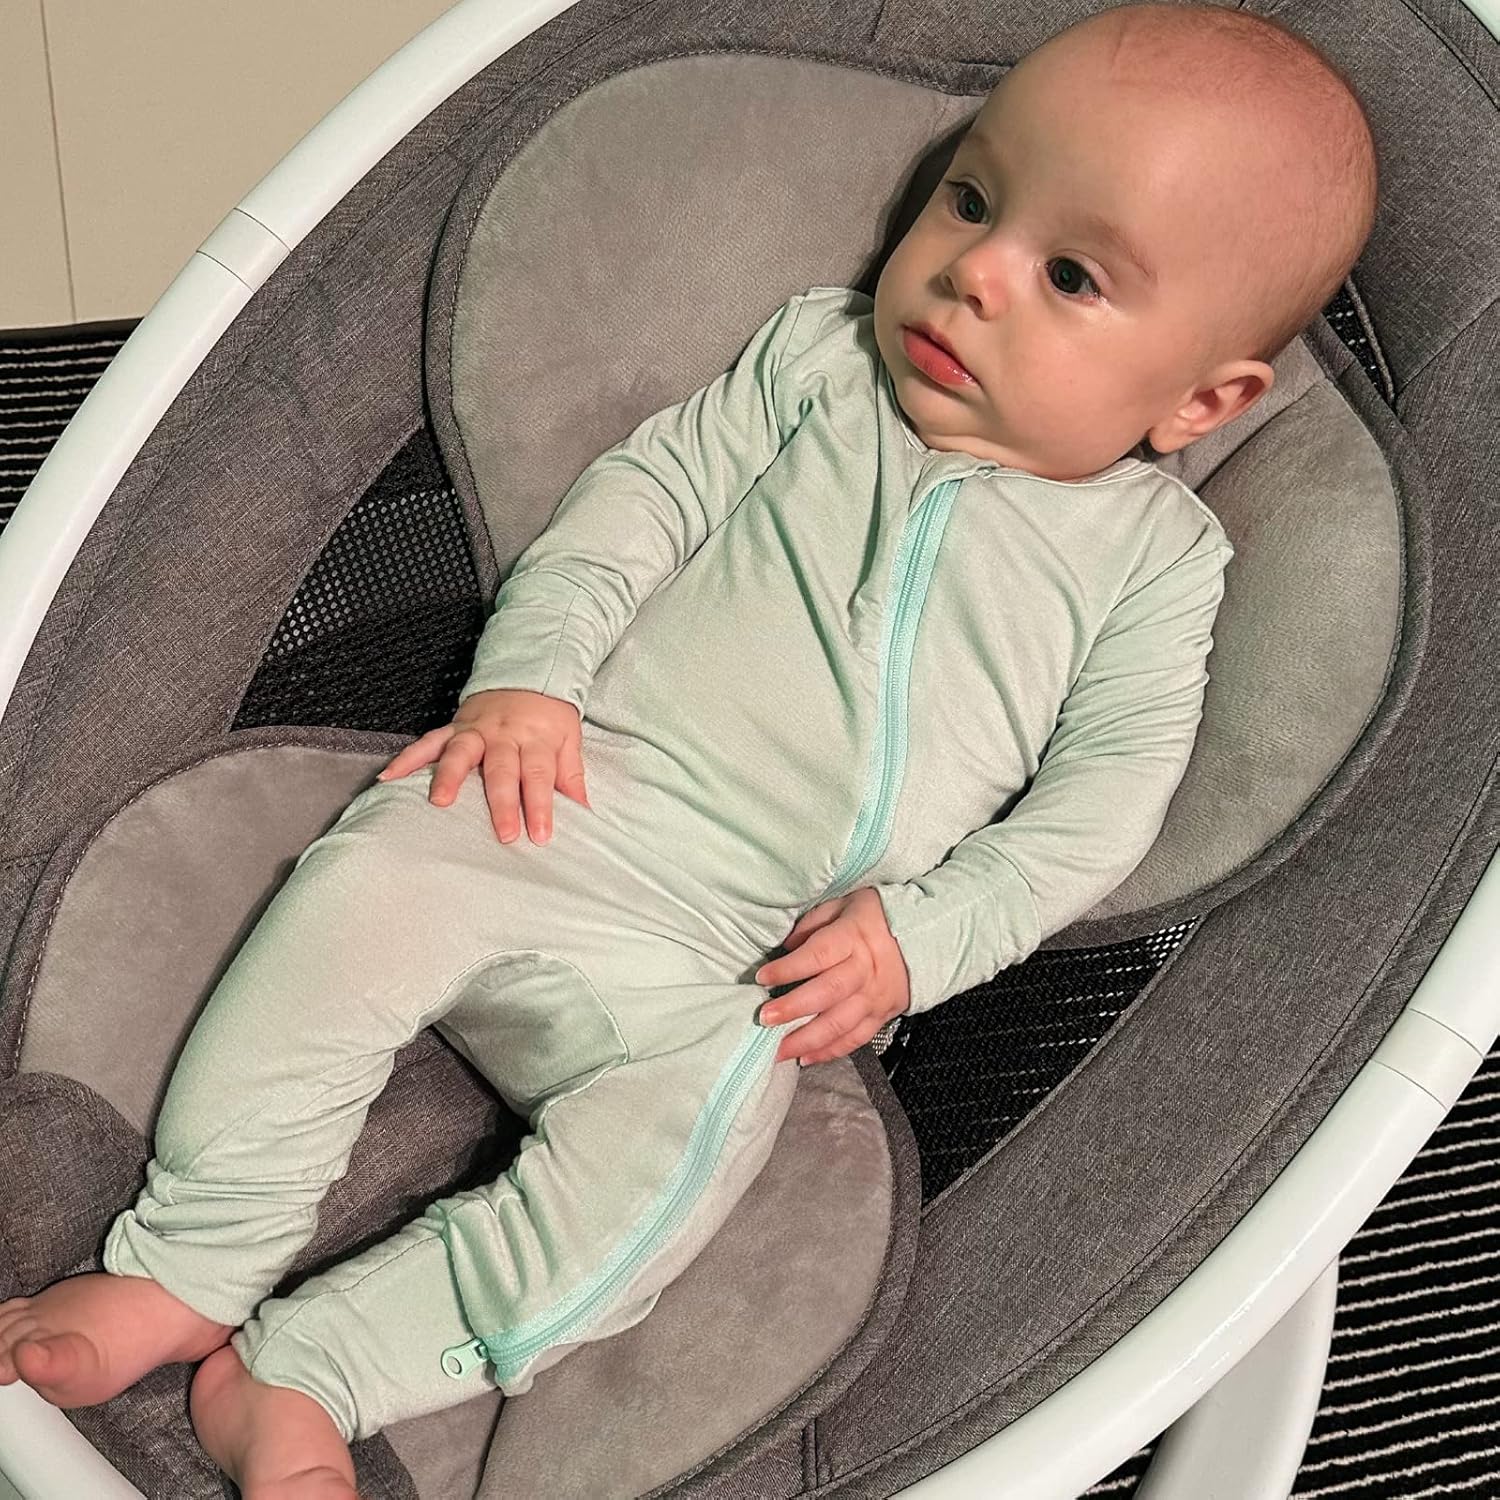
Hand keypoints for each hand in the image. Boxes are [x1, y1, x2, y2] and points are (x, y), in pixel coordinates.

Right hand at [375, 688, 589, 843]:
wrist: (528, 671)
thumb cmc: (550, 715)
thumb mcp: (570, 740)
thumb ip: (572, 777)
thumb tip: (585, 814)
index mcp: (536, 740)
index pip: (539, 775)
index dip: (540, 806)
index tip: (540, 835)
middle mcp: (504, 735)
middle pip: (502, 770)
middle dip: (501, 802)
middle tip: (503, 834)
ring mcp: (475, 730)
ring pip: (461, 753)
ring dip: (448, 777)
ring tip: (439, 803)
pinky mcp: (454, 728)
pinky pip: (428, 742)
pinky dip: (407, 758)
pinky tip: (389, 777)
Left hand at [755, 887, 910, 1066]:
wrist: (926, 937)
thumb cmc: (876, 917)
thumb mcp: (844, 905)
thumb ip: (813, 923)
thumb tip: (786, 947)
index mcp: (852, 938)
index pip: (817, 954)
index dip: (789, 968)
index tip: (763, 977)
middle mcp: (864, 970)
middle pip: (827, 993)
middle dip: (793, 1008)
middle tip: (765, 1018)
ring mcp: (874, 996)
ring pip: (839, 1023)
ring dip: (807, 1039)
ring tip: (778, 1050)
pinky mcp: (881, 1016)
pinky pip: (855, 1038)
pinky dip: (830, 1051)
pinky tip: (806, 1058)